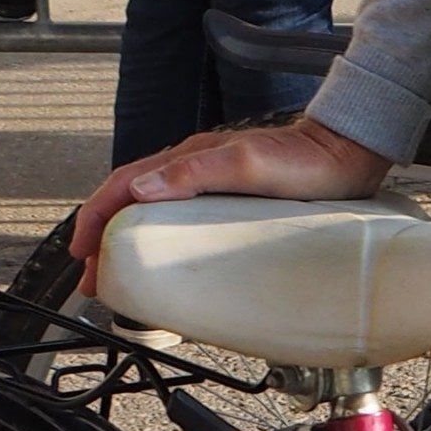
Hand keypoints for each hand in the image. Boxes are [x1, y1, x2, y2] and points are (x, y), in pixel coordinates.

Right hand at [67, 115, 392, 276]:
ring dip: (126, 240)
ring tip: (117, 273)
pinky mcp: (228, 197)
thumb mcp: (248, 165)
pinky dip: (157, 239)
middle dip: (103, 236)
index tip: (82, 253)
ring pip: (150, 209)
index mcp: (187, 158)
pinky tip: (164, 259)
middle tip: (94, 276)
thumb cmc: (305, 160)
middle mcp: (191, 167)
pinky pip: (179, 217)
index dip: (95, 219)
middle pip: (129, 200)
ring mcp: (209, 181)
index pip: (122, 186)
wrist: (348, 153)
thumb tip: (142, 190)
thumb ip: (195, 172)